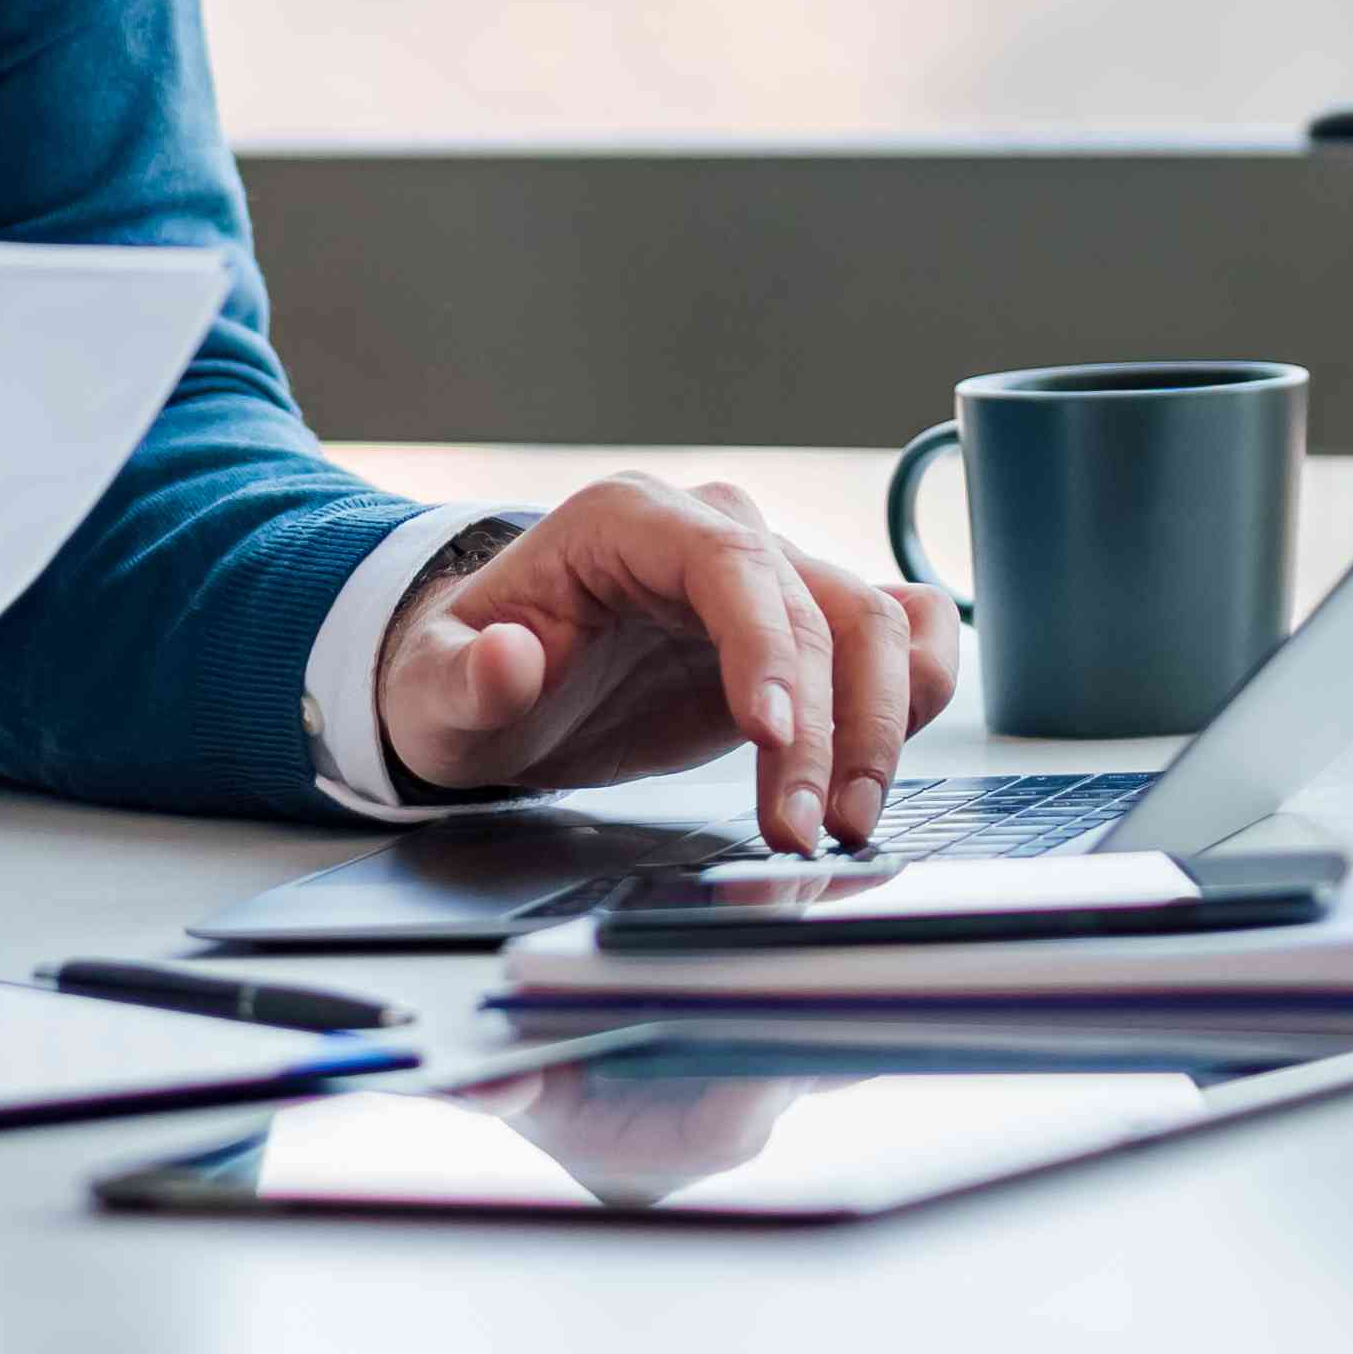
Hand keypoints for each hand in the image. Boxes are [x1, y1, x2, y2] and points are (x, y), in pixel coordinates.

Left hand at [369, 478, 958, 853]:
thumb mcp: (433, 691)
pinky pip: (897, 632)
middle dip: (827, 727)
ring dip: (880, 727)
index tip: (772, 735)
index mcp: (629, 522)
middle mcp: (714, 534)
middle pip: (816, 606)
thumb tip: (505, 659)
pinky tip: (890, 761)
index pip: (730, 563)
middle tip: (803, 831)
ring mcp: (768, 580)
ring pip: (874, 624)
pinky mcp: (801, 634)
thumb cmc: (466, 678)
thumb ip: (463, 677)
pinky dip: (919, 688)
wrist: (496, 688)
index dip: (766, 644)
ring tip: (844, 825)